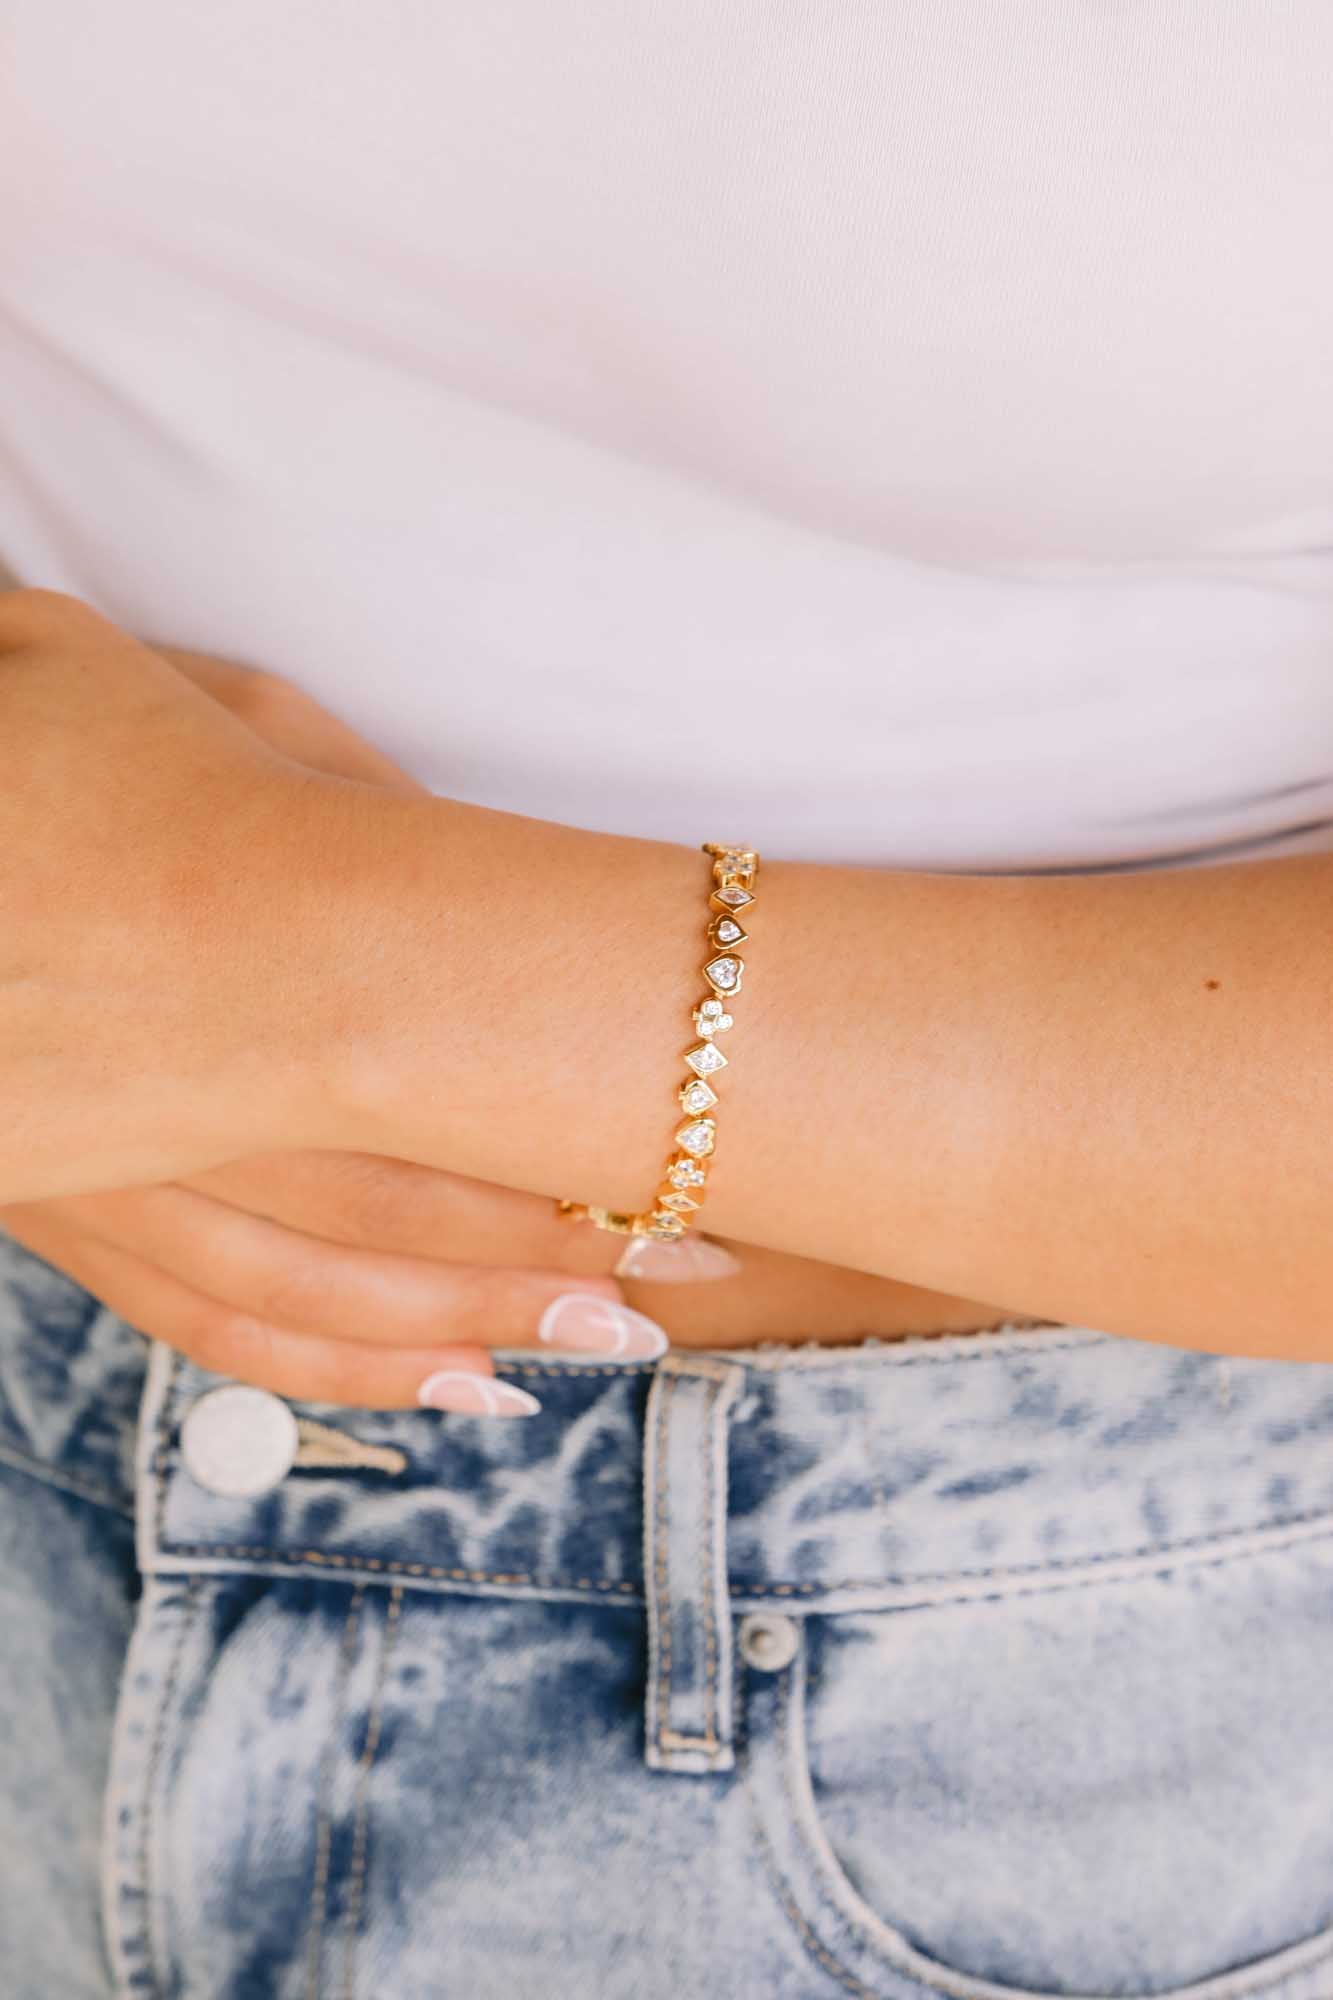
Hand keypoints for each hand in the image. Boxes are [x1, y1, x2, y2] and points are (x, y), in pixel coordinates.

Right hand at [0, 620, 1017, 1408]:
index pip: (432, 1094)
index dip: (563, 1155)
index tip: (692, 1176)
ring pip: (304, 1299)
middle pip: (386, 1214)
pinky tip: (444, 1388)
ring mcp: (98, 1172)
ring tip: (598, 1349)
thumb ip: (355, 800)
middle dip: (548, 1260)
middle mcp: (161, 1091)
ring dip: (461, 1335)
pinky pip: (204, 1327)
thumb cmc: (59, 738)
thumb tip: (483, 878)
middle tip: (690, 1278)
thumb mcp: (223, 715)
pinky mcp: (58, 1211)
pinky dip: (332, 1373)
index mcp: (226, 967)